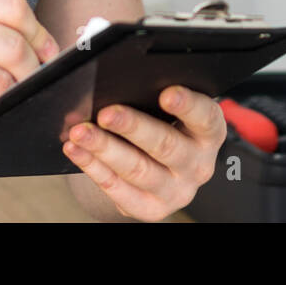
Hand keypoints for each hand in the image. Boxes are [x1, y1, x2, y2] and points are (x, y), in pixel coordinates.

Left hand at [62, 86, 226, 220]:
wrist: (157, 168)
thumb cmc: (162, 124)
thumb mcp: (167, 108)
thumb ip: (151, 91)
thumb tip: (116, 76)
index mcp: (209, 132)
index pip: (205, 117)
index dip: (187, 105)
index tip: (166, 94)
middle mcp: (198, 164)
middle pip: (165, 145)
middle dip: (132, 127)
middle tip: (106, 113)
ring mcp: (176, 190)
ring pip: (138, 169)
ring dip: (105, 149)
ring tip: (80, 132)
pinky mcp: (151, 208)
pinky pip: (118, 189)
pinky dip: (94, 167)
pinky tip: (76, 150)